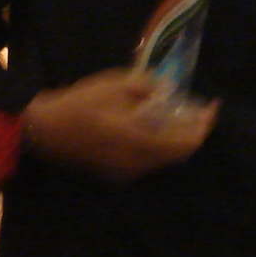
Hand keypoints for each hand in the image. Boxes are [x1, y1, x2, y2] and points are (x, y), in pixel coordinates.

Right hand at [21, 69, 216, 181]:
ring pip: (165, 158)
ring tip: (178, 113)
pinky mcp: (118, 171)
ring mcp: (128, 170)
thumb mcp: (112, 85)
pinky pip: (150, 159)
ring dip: (177, 138)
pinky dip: (161, 143)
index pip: (186, 142)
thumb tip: (168, 89)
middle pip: (179, 152)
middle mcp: (139, 162)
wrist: (43, 131)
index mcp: (140, 141)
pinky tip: (155, 125)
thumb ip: (145, 86)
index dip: (204, 125)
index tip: (212, 105)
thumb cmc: (77, 105)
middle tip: (198, 109)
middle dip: (194, 131)